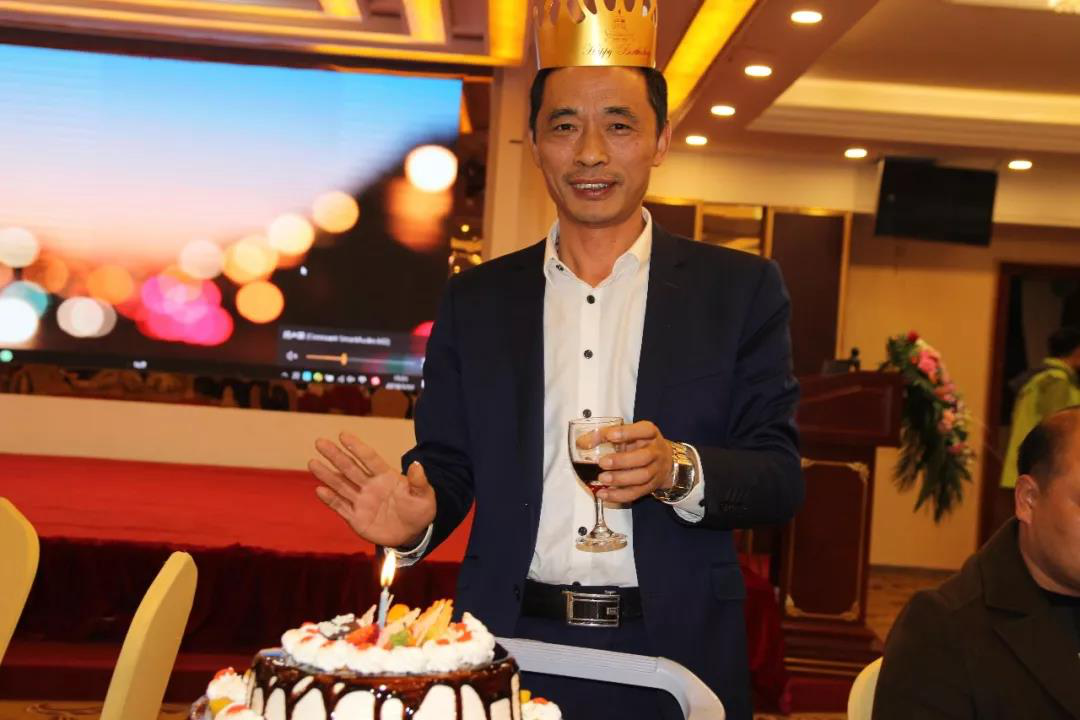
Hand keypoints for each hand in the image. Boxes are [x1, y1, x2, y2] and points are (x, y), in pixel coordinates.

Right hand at [308, 432, 436, 547]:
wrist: (413, 534)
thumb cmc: (419, 510)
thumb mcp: (425, 496)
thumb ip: (419, 482)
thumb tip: (417, 464)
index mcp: (386, 477)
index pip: (369, 459)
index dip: (357, 447)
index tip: (343, 435)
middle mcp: (370, 486)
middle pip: (350, 468)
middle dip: (335, 455)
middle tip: (320, 442)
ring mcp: (362, 501)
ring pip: (341, 485)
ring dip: (327, 475)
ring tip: (312, 462)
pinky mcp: (356, 518)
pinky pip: (341, 507)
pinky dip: (330, 500)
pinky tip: (319, 490)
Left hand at [588, 420, 673, 502]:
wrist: (664, 461)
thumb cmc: (640, 443)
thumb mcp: (628, 433)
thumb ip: (605, 435)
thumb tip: (582, 443)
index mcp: (650, 433)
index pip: (643, 430)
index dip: (626, 433)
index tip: (610, 436)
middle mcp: (655, 451)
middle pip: (643, 457)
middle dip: (622, 461)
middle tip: (602, 462)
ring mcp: (655, 470)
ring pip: (641, 477)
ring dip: (620, 479)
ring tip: (602, 479)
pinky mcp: (650, 487)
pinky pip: (636, 493)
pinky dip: (618, 495)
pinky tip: (603, 493)